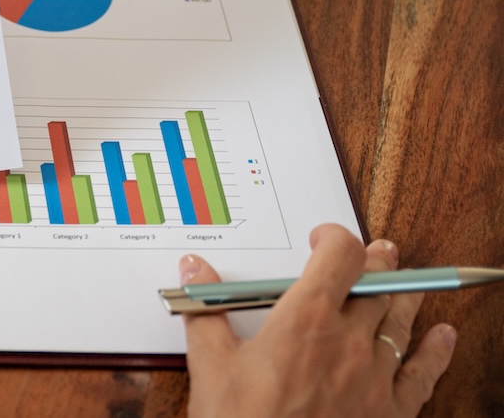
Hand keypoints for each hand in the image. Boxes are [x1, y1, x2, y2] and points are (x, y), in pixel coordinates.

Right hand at [182, 224, 455, 417]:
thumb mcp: (211, 365)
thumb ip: (205, 313)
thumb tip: (194, 273)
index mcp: (305, 321)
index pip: (339, 256)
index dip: (335, 237)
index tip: (323, 238)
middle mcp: (348, 342)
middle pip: (376, 285)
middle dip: (375, 264)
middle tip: (377, 253)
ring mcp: (374, 377)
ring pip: (400, 322)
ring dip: (403, 297)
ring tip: (405, 283)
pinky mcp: (390, 412)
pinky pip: (423, 374)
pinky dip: (435, 352)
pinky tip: (442, 337)